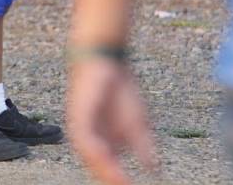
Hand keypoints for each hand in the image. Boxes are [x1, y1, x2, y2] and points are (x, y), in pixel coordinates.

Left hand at [67, 57, 157, 184]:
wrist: (107, 60)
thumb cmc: (120, 89)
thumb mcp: (138, 123)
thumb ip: (144, 146)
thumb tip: (155, 170)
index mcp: (103, 144)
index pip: (110, 170)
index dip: (120, 180)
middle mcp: (90, 140)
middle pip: (99, 168)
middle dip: (112, 179)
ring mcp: (82, 128)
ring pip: (90, 157)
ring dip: (103, 169)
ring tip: (119, 180)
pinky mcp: (77, 115)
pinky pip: (83, 137)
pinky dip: (93, 148)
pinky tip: (103, 155)